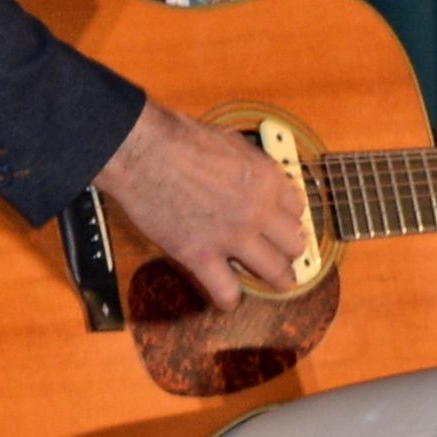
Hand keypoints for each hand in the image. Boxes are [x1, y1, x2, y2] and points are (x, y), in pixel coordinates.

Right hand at [96, 96, 309, 307]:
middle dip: (287, 250)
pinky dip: (228, 299)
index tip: (279, 225)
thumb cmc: (177, 137)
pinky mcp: (200, 255)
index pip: (298, 210)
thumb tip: (259, 177)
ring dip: (276, 279)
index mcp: (267, 180)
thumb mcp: (231, 142)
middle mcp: (257, 211)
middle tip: (278, 253)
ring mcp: (231, 236)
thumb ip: (252, 165)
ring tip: (271, 281)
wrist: (138, 150)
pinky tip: (226, 298)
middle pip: (294, 244)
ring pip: (276, 273)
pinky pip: (227, 291)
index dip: (288, 219)